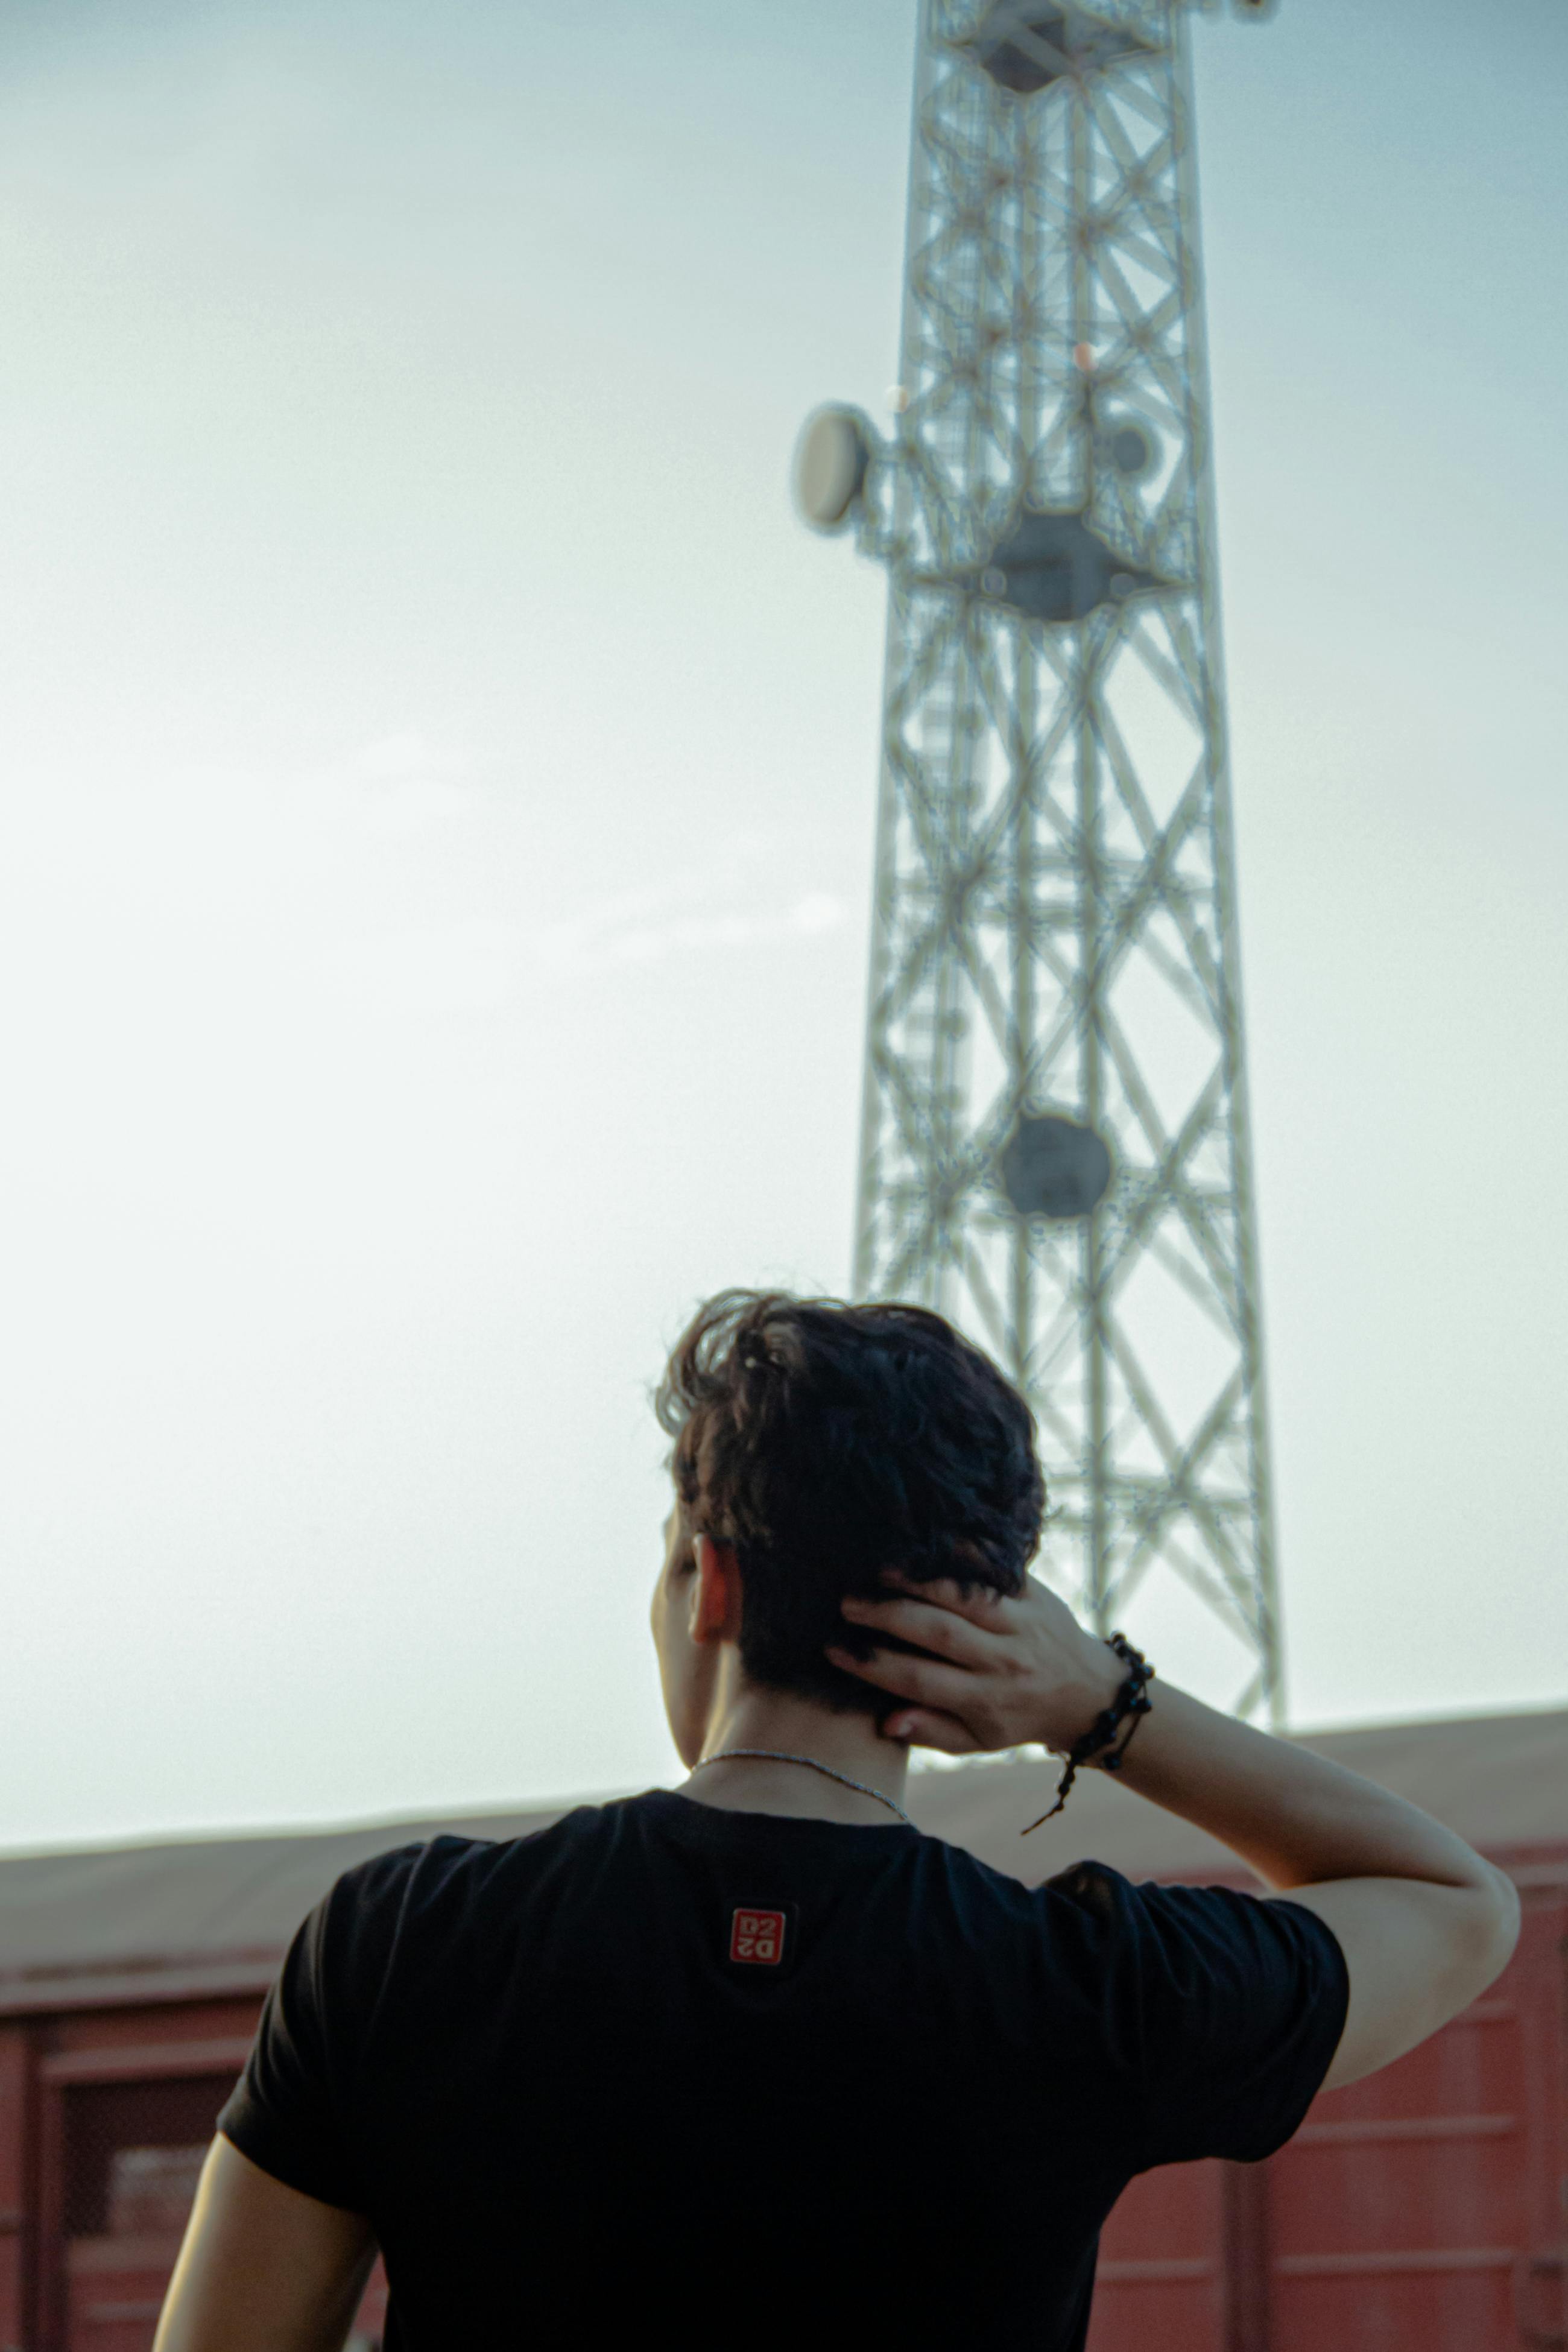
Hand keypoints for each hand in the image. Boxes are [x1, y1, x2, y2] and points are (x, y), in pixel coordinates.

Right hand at [827, 1572, 1122, 1754]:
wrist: (1090, 1692)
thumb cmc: (1018, 1716)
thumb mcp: (979, 1739)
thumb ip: (931, 1731)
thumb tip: (885, 1721)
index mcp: (986, 1700)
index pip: (919, 1681)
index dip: (873, 1665)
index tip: (834, 1649)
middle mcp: (1004, 1660)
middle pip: (938, 1633)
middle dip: (887, 1616)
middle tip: (846, 1603)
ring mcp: (1023, 1622)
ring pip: (966, 1596)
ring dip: (919, 1580)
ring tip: (879, 1570)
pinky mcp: (1037, 1592)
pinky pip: (997, 1568)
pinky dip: (964, 1553)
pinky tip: (928, 1542)